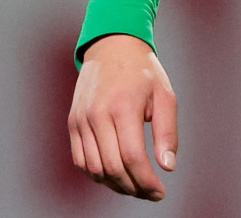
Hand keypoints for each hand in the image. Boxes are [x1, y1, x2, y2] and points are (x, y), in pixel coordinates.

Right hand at [67, 34, 178, 201]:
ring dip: (115, 185)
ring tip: (135, 185)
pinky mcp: (73, 123)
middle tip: (151, 193)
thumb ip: (167, 132)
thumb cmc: (143, 73)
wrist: (112, 47)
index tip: (160, 192)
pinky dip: (97, 174)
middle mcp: (97, 115)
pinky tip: (116, 175)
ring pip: (94, 169)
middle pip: (112, 168)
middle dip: (133, 188)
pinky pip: (81, 160)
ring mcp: (81, 120)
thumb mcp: (165, 96)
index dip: (146, 181)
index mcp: (123, 106)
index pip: (132, 157)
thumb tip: (167, 167)